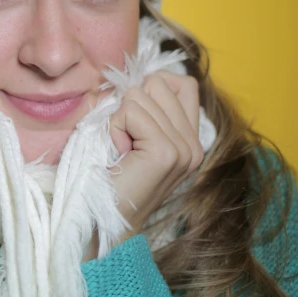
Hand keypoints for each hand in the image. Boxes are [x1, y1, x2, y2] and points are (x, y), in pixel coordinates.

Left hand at [85, 71, 202, 260]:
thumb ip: (143, 107)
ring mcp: (184, 149)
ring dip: (119, 118)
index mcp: (190, 137)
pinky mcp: (167, 153)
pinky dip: (114, 128)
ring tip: (121, 149)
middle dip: (130, 104)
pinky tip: (118, 153)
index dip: (150, 89)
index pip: (182, 83)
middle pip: (159, 82)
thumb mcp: (131, 134)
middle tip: (124, 140)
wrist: (104, 219)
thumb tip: (135, 77)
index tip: (133, 120)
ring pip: (141, 94)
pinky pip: (131, 112)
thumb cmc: (108, 175)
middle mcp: (194, 143)